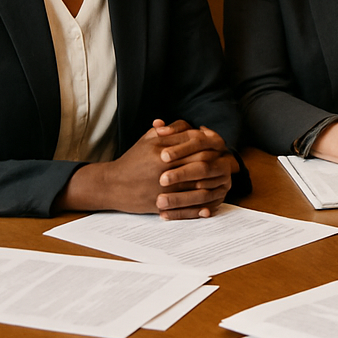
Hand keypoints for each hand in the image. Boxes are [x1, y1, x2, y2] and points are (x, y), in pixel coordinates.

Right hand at [61, 121, 232, 217]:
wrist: (110, 185)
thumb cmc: (133, 160)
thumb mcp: (149, 139)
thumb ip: (172, 130)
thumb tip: (196, 127)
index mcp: (162, 150)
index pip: (195, 143)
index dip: (210, 142)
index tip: (219, 144)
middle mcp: (163, 168)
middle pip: (200, 163)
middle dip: (216, 162)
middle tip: (227, 162)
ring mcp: (162, 187)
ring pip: (195, 186)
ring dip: (212, 185)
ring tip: (222, 184)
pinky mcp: (159, 204)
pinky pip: (183, 209)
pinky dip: (197, 209)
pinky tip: (207, 208)